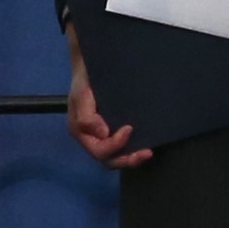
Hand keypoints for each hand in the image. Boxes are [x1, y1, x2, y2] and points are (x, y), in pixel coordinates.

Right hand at [64, 41, 151, 168]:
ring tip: (147, 152)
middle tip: (147, 152)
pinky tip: (144, 144)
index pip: (99, 150)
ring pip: (115, 157)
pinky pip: (120, 147)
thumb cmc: (84, 81)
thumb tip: (103, 134)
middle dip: (128, 159)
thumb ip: (87, 116)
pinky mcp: (111, 131)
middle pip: (108, 159)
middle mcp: (91, 138)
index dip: (115, 144)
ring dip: (131, 158)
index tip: (129, 128)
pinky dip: (131, 149)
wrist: (89, 68)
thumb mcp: (82, 94)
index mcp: (81, 132)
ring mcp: (100, 136)